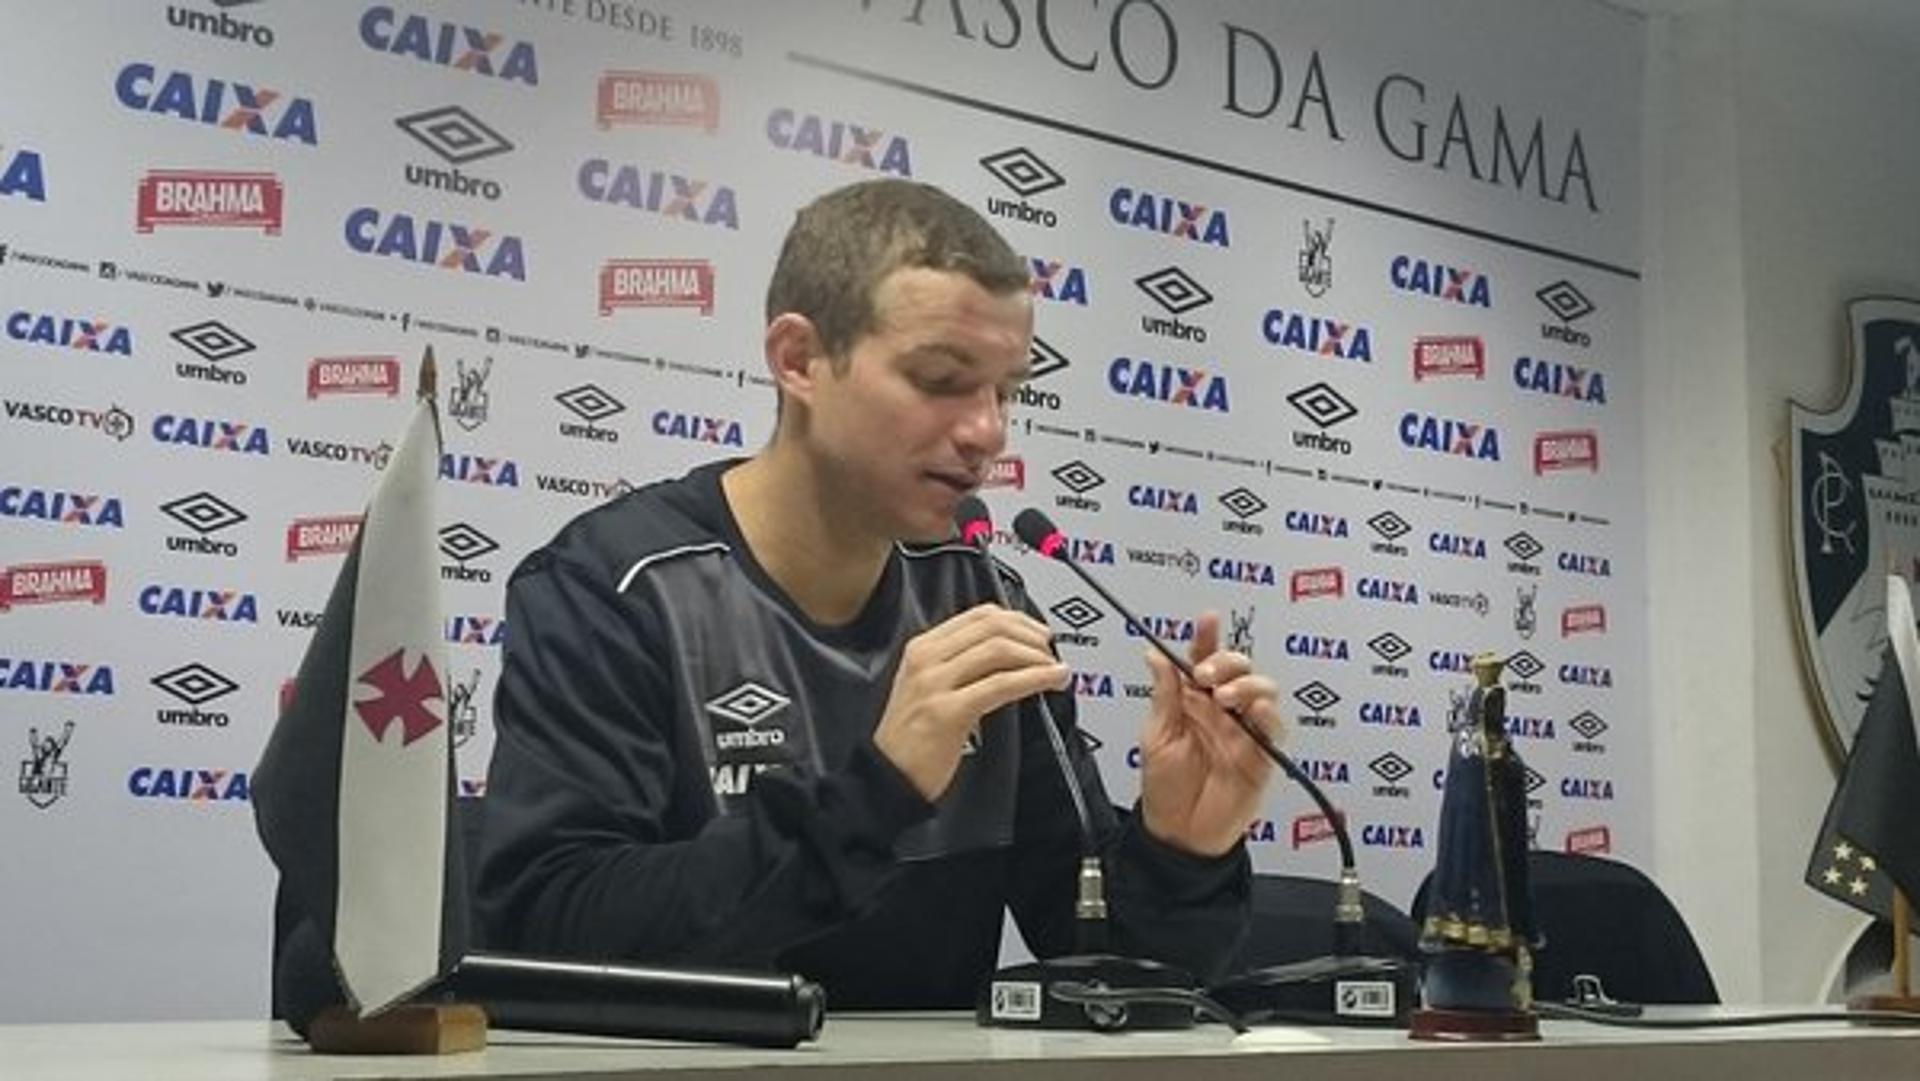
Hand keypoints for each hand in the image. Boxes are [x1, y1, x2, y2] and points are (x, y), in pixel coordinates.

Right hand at [874, 604, 1068, 801]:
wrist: (886, 777)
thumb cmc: (911, 739)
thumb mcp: (928, 687)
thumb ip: (959, 665)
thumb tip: (1010, 653)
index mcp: (922, 648)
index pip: (979, 616)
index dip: (1018, 620)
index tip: (1039, 633)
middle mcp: (926, 659)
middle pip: (992, 627)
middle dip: (1032, 635)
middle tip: (1051, 651)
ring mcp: (934, 684)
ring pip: (998, 650)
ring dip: (1038, 657)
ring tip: (1056, 669)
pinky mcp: (948, 712)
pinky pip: (1001, 685)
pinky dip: (1034, 679)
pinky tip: (1051, 681)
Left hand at [1137, 613, 1284, 856]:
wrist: (1178, 833)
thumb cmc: (1164, 786)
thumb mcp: (1156, 736)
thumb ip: (1164, 695)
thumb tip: (1155, 654)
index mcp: (1193, 702)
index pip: (1203, 660)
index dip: (1207, 638)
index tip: (1208, 620)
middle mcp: (1222, 711)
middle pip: (1238, 668)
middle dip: (1227, 662)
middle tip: (1206, 677)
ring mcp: (1244, 731)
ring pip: (1263, 690)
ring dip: (1247, 685)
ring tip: (1225, 698)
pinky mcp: (1262, 756)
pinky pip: (1276, 729)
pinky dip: (1269, 714)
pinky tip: (1255, 712)